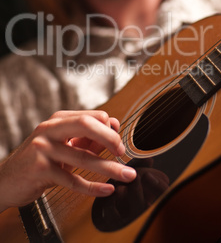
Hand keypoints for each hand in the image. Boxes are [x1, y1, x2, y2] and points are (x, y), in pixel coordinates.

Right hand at [0, 110, 135, 212]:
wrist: (6, 180)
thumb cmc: (38, 160)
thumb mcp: (62, 144)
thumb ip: (86, 137)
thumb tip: (114, 128)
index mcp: (58, 120)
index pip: (91, 116)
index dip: (109, 127)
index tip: (119, 140)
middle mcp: (50, 130)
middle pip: (87, 125)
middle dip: (110, 139)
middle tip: (123, 153)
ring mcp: (43, 149)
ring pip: (83, 157)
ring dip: (109, 167)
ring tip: (125, 174)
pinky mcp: (40, 170)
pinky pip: (72, 180)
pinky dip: (92, 187)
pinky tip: (106, 189)